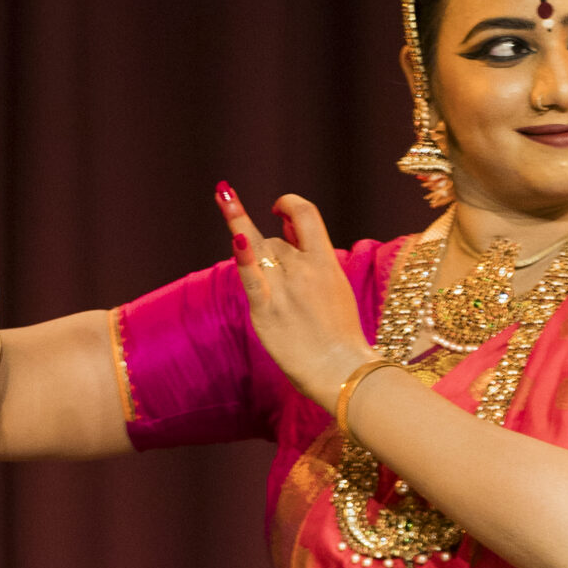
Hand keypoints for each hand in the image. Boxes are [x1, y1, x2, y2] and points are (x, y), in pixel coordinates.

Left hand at [215, 183, 371, 411]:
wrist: (342, 371)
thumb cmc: (339, 333)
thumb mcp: (335, 286)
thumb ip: (312, 257)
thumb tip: (287, 228)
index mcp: (326, 262)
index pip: (306, 214)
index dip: (289, 203)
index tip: (278, 208)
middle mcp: (304, 270)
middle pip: (275, 243)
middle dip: (273, 256)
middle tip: (281, 282)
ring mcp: (284, 290)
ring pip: (258, 252)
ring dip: (249, 249)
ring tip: (225, 197)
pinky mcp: (266, 311)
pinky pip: (251, 278)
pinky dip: (243, 257)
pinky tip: (236, 239)